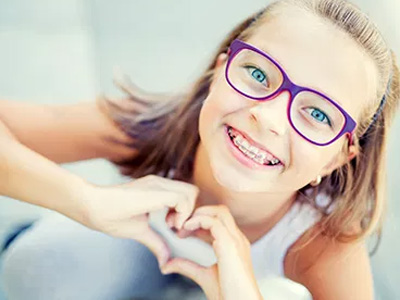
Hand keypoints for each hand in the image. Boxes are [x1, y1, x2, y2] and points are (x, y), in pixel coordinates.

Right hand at [78, 175, 197, 266]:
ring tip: (172, 227)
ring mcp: (159, 185)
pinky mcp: (156, 191)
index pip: (186, 195)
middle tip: (177, 229)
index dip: (186, 213)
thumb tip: (165, 260)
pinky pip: (183, 198)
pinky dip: (183, 214)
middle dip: (192, 212)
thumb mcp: (140, 231)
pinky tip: (169, 225)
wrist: (93, 207)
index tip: (175, 230)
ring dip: (188, 213)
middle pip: (193, 192)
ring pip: (192, 193)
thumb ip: (156, 242)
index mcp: (158, 190)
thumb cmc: (111, 216)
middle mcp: (161, 184)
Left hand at [161, 205, 262, 299]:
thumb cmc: (229, 296)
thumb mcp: (204, 276)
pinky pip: (214, 222)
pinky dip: (198, 221)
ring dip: (197, 214)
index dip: (198, 220)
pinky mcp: (230, 245)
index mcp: (234, 244)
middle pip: (219, 210)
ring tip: (180, 225)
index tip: (181, 230)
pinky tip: (186, 229)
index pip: (218, 220)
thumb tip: (168, 264)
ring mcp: (235, 240)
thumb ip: (187, 267)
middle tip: (177, 223)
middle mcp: (237, 239)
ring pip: (219, 211)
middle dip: (197, 212)